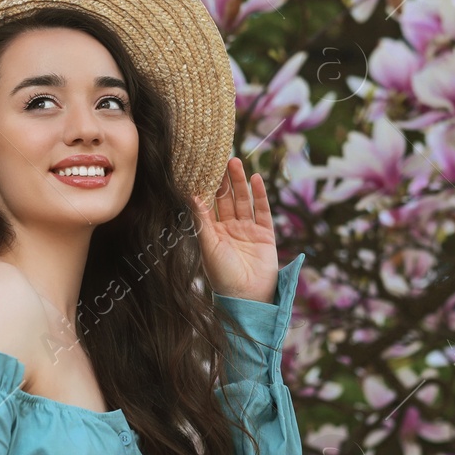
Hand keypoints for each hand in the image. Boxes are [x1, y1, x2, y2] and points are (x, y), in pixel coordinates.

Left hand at [189, 156, 279, 303]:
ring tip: (235, 162)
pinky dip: (259, 194)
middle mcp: (229, 229)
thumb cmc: (222, 276)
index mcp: (211, 233)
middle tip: (218, 158)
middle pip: (225, 199)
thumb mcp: (208, 246)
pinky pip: (262, 210)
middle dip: (222, 180)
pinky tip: (255, 178)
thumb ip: (201, 221)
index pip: (207, 205)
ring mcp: (247, 230)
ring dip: (239, 182)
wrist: (248, 297)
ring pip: (242, 200)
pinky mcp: (264, 234)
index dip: (205, 187)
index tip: (199, 168)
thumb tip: (190, 196)